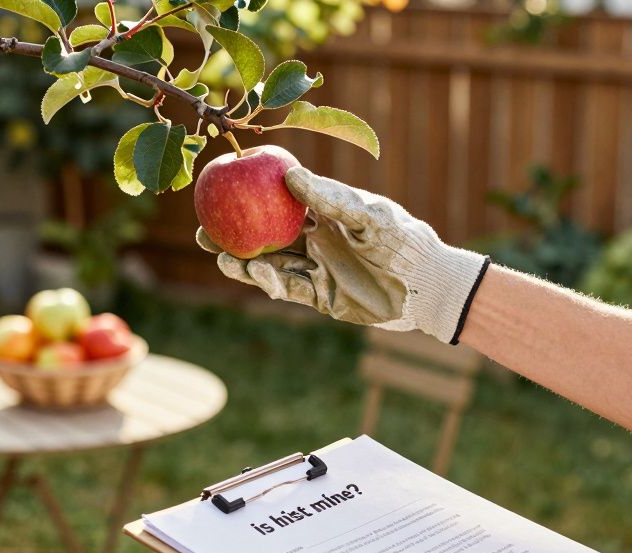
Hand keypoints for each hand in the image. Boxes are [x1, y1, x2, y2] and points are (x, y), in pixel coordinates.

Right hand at [197, 168, 490, 343]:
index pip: (282, 201)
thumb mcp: (370, 215)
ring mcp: (317, 267)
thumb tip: (290, 176)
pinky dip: (268, 280)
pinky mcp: (322, 296)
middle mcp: (317, 239)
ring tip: (219, 255)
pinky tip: (250, 271)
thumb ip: (331, 199)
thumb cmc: (404, 241)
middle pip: (267, 235)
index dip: (253, 195)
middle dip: (236, 233)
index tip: (225, 186)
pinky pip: (289, 287)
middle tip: (205, 228)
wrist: (427, 286)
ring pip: (272, 263)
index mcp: (326, 213)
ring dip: (245, 261)